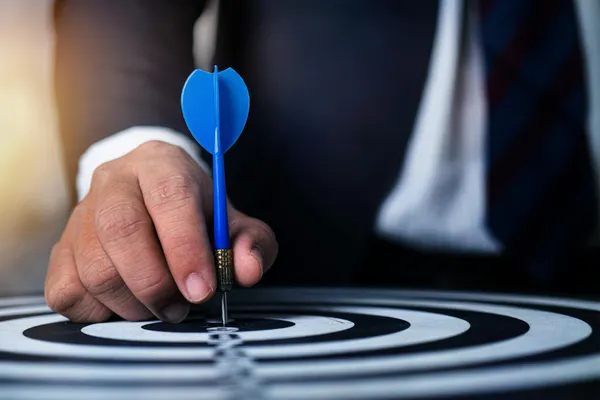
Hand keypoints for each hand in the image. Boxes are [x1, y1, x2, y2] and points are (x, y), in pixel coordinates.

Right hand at [45, 141, 276, 322]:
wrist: (150, 199)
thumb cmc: (197, 215)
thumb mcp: (233, 222)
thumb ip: (252, 242)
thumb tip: (248, 269)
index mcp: (161, 163)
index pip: (170, 197)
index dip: (186, 248)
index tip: (203, 289)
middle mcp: (114, 180)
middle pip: (121, 231)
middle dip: (156, 283)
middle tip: (181, 308)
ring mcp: (80, 213)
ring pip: (95, 268)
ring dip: (133, 303)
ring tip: (161, 307)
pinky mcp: (60, 248)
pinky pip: (67, 292)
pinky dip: (100, 311)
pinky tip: (127, 303)